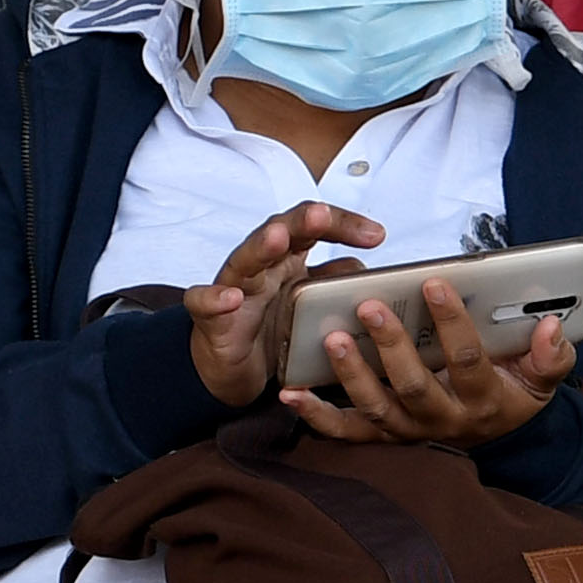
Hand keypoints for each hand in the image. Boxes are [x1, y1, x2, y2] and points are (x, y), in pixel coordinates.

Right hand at [187, 201, 388, 407]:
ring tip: (277, 238)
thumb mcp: (309, 307)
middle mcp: (261, 265)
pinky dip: (216, 299)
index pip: (315, 227)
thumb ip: (334, 286)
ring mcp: (233, 287)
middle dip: (302, 221)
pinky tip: (231, 298)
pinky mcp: (210, 318)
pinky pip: (206, 303)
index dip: (344, 225)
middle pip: (281, 231)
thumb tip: (369, 275)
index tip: (376, 235)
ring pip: (245, 259)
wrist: (229, 367)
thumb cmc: (269, 327)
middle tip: (321, 215)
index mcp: (288, 258)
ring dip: (261, 247)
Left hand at [285, 271, 573, 447]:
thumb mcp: (542, 377)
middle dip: (391, 346)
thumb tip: (551, 325)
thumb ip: (552, 355)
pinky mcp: (381, 435)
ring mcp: (408, 430)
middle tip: (370, 306)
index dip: (453, 323)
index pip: (468, 360)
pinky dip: (316, 416)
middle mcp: (442, 420)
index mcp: (483, 400)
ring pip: (376, 407)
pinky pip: (346, 431)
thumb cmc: (513, 390)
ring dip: (351, 375)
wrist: (494, 432)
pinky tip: (292, 393)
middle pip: (413, 386)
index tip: (434, 283)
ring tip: (332, 339)